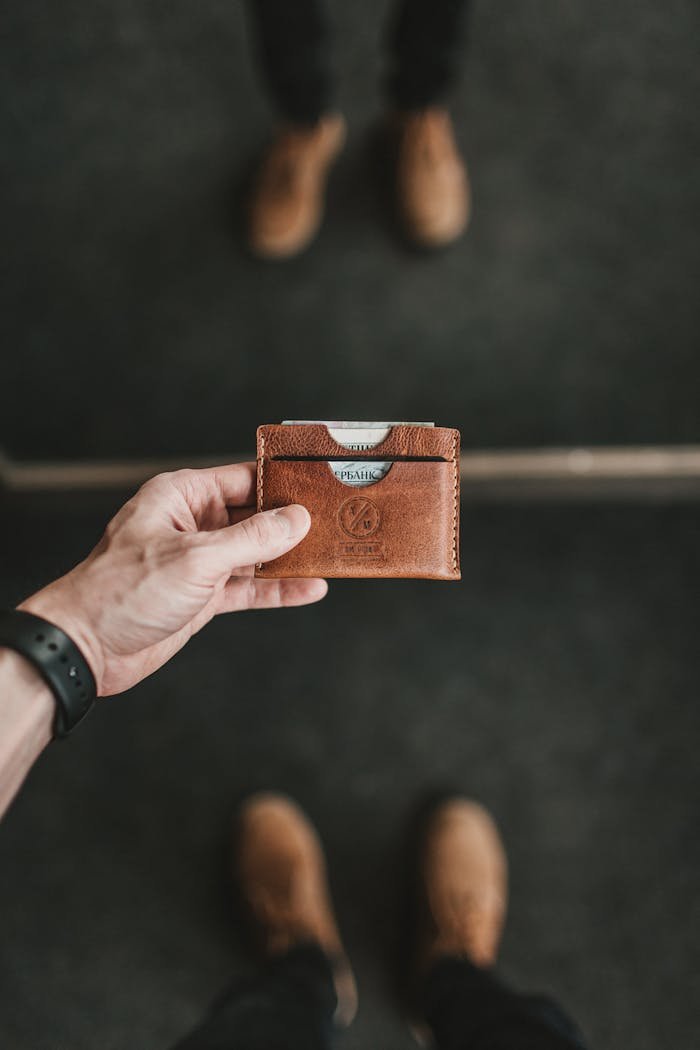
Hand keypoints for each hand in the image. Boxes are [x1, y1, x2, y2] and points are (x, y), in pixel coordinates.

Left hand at [19, 464, 324, 695]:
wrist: (87, 647)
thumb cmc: (120, 592)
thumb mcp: (196, 558)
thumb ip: (251, 539)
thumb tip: (295, 520)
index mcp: (182, 497)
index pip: (244, 478)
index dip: (283, 482)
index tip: (320, 485)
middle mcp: (192, 524)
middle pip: (255, 515)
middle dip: (293, 522)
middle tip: (336, 521)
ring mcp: (199, 561)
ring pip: (256, 553)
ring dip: (291, 557)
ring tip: (332, 553)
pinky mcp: (202, 595)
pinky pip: (249, 586)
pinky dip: (279, 589)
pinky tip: (309, 588)